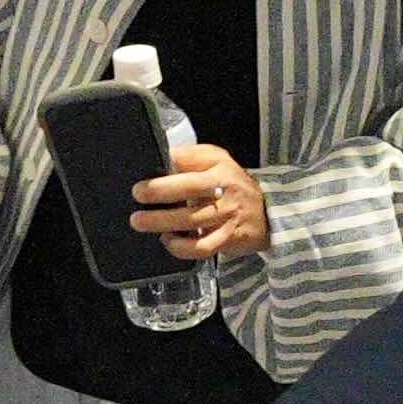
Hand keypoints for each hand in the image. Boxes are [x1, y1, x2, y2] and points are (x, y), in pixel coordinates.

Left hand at [128, 148, 269, 267]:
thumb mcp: (217, 160)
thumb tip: (163, 156)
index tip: (142, 184)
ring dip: (162, 223)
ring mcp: (226, 216)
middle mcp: (223, 191)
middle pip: (189, 192)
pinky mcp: (227, 239)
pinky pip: (201, 247)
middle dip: (159, 195)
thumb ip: (191, 156)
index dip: (165, 174)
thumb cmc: (233, 183)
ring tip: (141, 222)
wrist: (266, 211)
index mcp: (218, 168)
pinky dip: (181, 247)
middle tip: (137, 200)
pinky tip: (168, 241)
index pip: (190, 165)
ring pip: (192, 222)